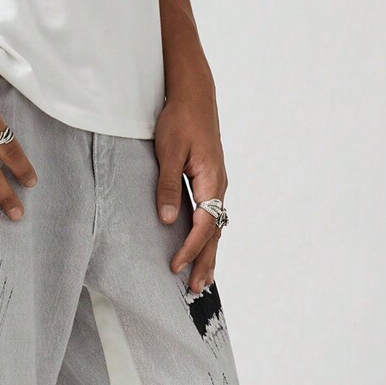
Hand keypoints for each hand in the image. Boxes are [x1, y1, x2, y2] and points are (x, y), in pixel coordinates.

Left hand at [154, 74, 227, 293]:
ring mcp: (216, 186)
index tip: (175, 266)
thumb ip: (168, 186)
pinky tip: (202, 250)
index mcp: (211, 180)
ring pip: (216, 228)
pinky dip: (207, 239)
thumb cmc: (180, 119)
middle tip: (196, 289)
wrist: (195, 95)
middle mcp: (219, 187)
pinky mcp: (210, 183)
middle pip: (215, 233)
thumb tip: (167, 219)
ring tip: (202, 280)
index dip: (189, 248)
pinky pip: (212, 218)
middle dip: (205, 262)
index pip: (203, 225)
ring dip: (208, 254)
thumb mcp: (168, 150)